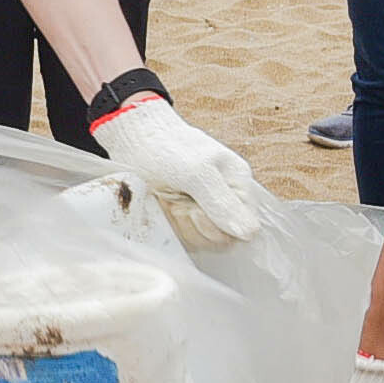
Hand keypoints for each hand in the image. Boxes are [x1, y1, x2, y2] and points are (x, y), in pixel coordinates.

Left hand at [91, 94, 265, 244]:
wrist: (133, 140)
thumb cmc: (167, 147)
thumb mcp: (196, 172)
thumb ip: (223, 203)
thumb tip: (250, 234)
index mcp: (238, 184)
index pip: (247, 228)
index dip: (222, 228)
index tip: (197, 210)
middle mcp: (225, 200)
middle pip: (223, 240)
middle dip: (196, 225)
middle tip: (179, 201)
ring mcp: (203, 211)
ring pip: (201, 241)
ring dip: (180, 223)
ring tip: (168, 198)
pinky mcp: (183, 219)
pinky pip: (183, 238)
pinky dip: (170, 225)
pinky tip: (162, 205)